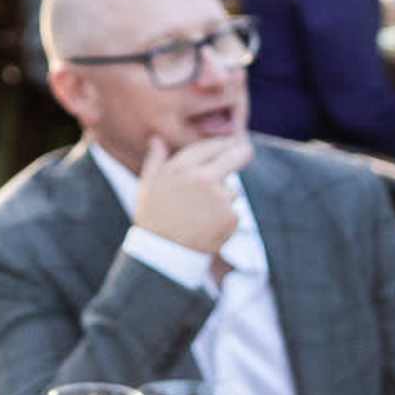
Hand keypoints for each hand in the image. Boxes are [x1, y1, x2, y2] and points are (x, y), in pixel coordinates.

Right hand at [132, 135, 251, 261]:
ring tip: (201, 216)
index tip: (230, 143)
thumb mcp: (148, 186)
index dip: (223, 143)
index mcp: (181, 168)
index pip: (210, 145)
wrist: (164, 254)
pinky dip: (225, 219)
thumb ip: (155, 159)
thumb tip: (156, 139)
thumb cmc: (153, 219)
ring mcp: (219, 197)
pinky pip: (233, 212)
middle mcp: (202, 178)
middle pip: (237, 155)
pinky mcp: (230, 216)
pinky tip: (207, 228)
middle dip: (243, 152)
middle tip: (247, 151)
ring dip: (224, 198)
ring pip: (232, 190)